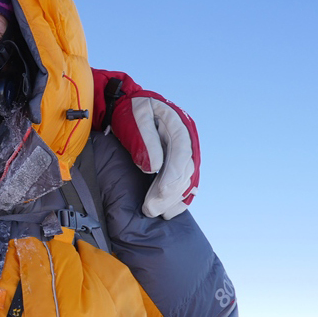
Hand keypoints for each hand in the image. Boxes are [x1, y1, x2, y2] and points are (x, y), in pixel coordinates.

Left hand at [91, 68, 199, 219]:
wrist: (129, 104)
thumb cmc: (131, 110)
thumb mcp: (135, 118)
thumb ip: (145, 140)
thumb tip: (154, 168)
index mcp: (179, 125)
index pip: (181, 154)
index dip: (172, 177)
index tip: (159, 195)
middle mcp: (188, 139)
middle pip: (186, 170)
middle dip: (170, 193)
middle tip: (151, 210)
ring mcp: (187, 150)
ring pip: (188, 179)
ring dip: (175, 198)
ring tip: (158, 213)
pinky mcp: (180, 160)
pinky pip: (186, 181)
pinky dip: (179, 196)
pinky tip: (169, 209)